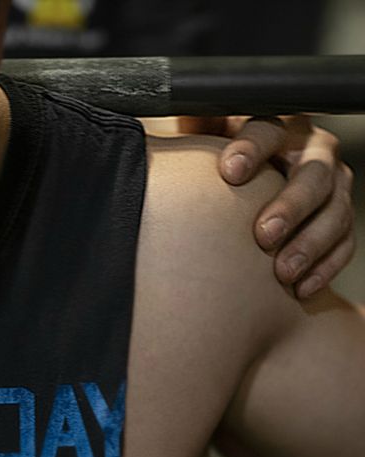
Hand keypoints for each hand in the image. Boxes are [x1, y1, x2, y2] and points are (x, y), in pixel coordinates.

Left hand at [179, 116, 355, 298]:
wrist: (241, 190)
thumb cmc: (218, 165)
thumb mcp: (204, 140)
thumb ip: (196, 126)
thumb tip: (170, 110)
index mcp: (277, 127)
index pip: (270, 129)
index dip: (252, 149)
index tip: (229, 172)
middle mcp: (312, 152)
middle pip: (315, 173)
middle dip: (291, 204)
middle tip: (263, 234)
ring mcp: (332, 187)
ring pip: (335, 211)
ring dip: (310, 243)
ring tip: (281, 271)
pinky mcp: (339, 221)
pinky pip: (344, 243)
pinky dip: (324, 266)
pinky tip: (299, 286)